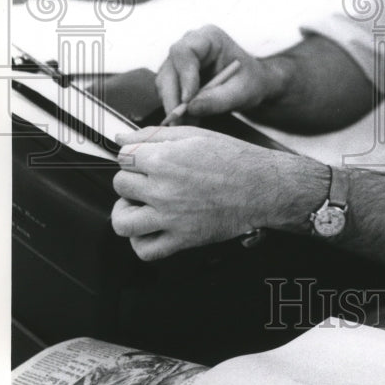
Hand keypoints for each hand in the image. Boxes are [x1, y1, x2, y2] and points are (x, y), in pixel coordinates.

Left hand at [111, 126, 328, 260]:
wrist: (263, 187)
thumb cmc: (235, 160)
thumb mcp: (196, 135)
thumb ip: (154, 134)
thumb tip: (121, 136)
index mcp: (165, 159)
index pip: (123, 157)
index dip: (134, 155)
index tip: (144, 158)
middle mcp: (163, 190)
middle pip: (121, 184)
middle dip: (133, 178)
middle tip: (151, 178)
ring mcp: (170, 218)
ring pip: (122, 221)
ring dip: (126, 211)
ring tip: (140, 204)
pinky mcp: (182, 240)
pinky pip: (145, 250)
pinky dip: (140, 242)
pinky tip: (150, 228)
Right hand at [156, 25, 273, 119]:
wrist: (250, 84)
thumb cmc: (250, 82)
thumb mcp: (242, 92)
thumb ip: (219, 99)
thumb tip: (190, 108)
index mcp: (209, 37)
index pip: (185, 51)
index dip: (184, 76)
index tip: (188, 100)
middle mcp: (189, 45)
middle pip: (169, 69)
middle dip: (173, 98)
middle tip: (180, 123)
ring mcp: (180, 60)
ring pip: (164, 84)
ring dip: (173, 107)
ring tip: (187, 126)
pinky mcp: (175, 76)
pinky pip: (167, 93)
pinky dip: (175, 109)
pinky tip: (187, 123)